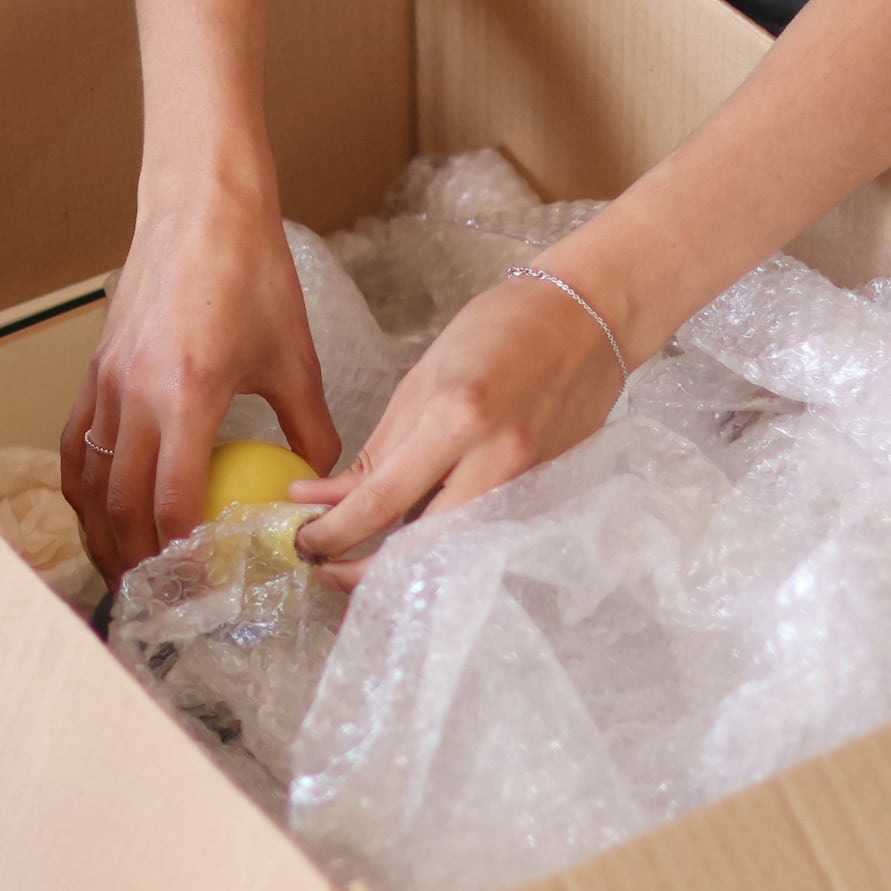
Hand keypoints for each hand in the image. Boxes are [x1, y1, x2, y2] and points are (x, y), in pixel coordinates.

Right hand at [63, 173, 337, 578]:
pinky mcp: (94, 370)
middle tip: (161, 596)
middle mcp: (135, 394)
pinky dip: (83, 488)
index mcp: (188, 393)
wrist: (198, 207)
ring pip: (92, 482)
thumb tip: (322, 482)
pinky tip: (98, 511)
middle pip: (123, 505)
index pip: (173, 501)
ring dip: (104, 534)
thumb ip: (309, 427)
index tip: (202, 585)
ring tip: (124, 569)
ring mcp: (106, 383)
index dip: (183, 553)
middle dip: (138, 560)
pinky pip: (77, 445)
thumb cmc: (250, 271)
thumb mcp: (294, 356)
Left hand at [292, 270, 625, 576]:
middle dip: (363, 571)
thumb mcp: (422, 380)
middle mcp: (495, 460)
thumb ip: (377, 450)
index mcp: (456, 419)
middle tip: (324, 568)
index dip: (332, 533)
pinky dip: (443, 547)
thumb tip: (324, 498)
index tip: (303, 541)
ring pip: (452, 550)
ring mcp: (527, 483)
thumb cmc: (501, 331)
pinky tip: (414, 544)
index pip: (380, 501)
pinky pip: (483, 533)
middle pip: (419, 546)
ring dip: (402, 567)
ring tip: (359, 562)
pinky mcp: (545, 493)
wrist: (588, 319)